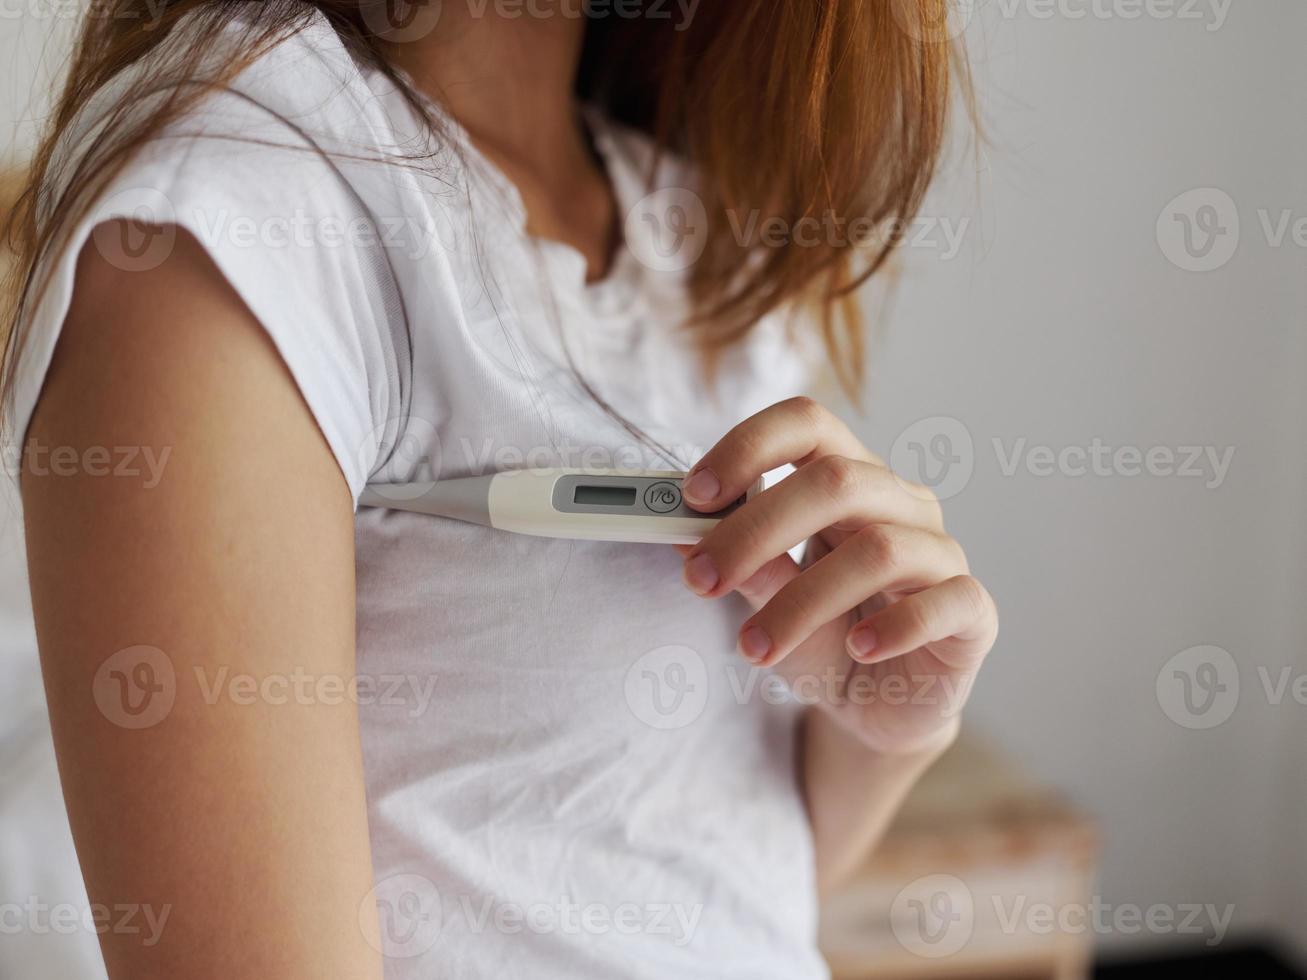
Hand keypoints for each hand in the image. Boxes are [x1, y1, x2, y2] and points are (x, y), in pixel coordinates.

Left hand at [678, 397, 997, 755]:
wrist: (878, 710)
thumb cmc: (824, 640)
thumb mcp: (769, 605)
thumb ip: (742, 567)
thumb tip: (682, 537)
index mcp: (850, 480)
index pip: (809, 425)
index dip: (750, 446)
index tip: (695, 495)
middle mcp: (901, 505)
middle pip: (837, 481)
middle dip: (757, 529)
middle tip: (701, 579)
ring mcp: (943, 556)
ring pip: (881, 549)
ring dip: (803, 600)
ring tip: (753, 646)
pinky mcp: (974, 613)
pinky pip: (946, 602)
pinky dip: (897, 626)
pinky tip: (858, 650)